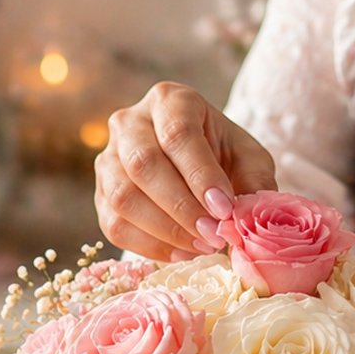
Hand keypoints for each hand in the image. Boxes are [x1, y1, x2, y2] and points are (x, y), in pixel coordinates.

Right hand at [94, 81, 278, 260]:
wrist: (195, 166)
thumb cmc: (223, 156)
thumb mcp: (249, 159)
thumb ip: (254, 183)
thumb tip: (244, 218)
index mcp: (169, 101)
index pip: (177, 134)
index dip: (200, 175)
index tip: (224, 209)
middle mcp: (129, 123)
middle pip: (143, 164)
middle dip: (181, 207)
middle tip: (213, 234)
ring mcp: (108, 159)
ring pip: (123, 197)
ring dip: (165, 230)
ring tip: (201, 245)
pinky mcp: (100, 195)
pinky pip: (115, 225)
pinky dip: (150, 246)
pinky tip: (182, 252)